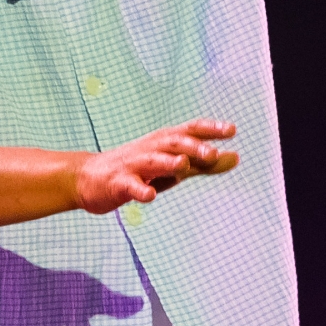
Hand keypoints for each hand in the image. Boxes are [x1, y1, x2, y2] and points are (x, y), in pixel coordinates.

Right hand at [72, 119, 238, 214]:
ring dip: (168, 163)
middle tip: (213, 154)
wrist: (89, 178)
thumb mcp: (174, 166)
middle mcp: (151, 148)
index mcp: (166, 141)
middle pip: (174, 143)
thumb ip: (204, 164)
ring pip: (153, 161)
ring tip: (184, 166)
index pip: (191, 130)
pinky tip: (149, 195)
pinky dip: (140, 190)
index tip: (232, 130)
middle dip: (193, 147)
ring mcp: (134, 165)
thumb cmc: (139, 169)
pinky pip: (130, 186)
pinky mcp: (118, 183)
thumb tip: (236, 157)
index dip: (211, 129)